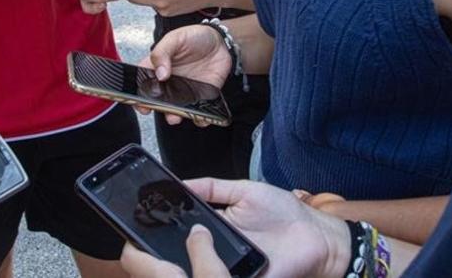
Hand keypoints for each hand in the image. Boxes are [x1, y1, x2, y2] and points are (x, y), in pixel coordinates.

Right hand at [119, 179, 348, 277]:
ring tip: (160, 257)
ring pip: (196, 272)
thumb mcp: (243, 190)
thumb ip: (211, 187)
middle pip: (181, 256)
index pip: (178, 232)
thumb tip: (178, 183)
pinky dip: (209, 274)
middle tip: (139, 244)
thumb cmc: (284, 212)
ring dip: (182, 265)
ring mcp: (227, 270)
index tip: (135, 219)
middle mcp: (216, 252)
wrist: (317, 235)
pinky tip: (200, 266)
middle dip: (158, 253)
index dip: (158, 229)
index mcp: (213, 229)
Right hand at [139, 25, 230, 125]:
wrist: (221, 41)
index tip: (140, 102)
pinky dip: (199, 118)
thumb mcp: (175, 38)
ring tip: (176, 116)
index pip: (142, 84)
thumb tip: (159, 74)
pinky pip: (198, 112)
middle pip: (157, 101)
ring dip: (175, 116)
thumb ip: (162, 52)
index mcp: (157, 68)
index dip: (138, 95)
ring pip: (176, 110)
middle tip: (158, 109)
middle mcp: (169, 83)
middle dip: (156, 109)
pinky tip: (199, 116)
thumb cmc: (195, 37)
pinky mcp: (201, 97)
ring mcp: (184, 91)